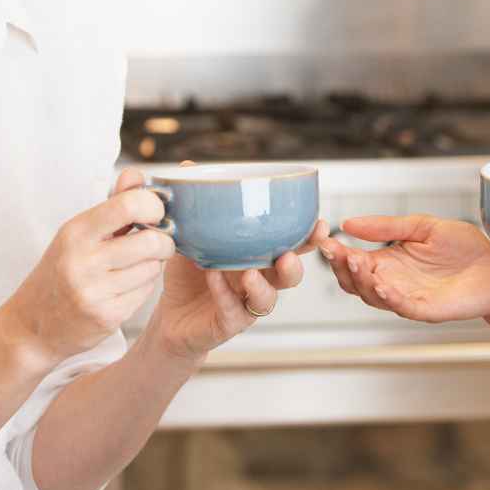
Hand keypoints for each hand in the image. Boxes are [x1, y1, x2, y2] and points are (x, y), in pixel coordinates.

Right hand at [0, 168, 174, 368]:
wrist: (31, 326)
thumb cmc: (60, 271)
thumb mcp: (78, 233)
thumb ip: (113, 204)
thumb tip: (136, 174)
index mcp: (76, 232)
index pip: (128, 205)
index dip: (153, 207)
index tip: (155, 214)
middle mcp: (82, 261)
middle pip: (150, 241)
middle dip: (163, 241)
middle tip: (158, 242)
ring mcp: (93, 291)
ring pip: (152, 268)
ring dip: (154, 265)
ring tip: (138, 265)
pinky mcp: (106, 317)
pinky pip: (145, 293)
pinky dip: (144, 287)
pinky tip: (128, 286)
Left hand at [146, 161, 329, 361]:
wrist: (170, 319)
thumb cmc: (187, 277)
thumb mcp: (190, 237)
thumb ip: (195, 207)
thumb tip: (189, 166)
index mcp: (259, 256)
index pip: (293, 245)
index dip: (310, 237)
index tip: (319, 223)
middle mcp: (260, 280)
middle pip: (291, 275)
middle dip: (297, 264)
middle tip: (289, 254)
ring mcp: (246, 303)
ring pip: (269, 299)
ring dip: (263, 285)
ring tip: (250, 273)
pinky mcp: (229, 323)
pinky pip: (233, 310)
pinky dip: (224, 293)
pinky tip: (213, 277)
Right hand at [319, 215, 489, 322]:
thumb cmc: (464, 247)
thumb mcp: (422, 226)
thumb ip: (387, 226)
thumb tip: (349, 223)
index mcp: (388, 262)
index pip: (353, 262)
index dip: (338, 253)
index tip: (326, 239)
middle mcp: (393, 282)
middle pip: (355, 283)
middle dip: (343, 268)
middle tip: (337, 251)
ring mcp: (407, 298)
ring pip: (373, 297)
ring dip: (362, 281)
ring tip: (356, 262)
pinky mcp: (427, 310)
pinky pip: (402, 307)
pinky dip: (390, 298)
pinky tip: (382, 285)